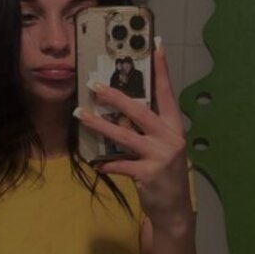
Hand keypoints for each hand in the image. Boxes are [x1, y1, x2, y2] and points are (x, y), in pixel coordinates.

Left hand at [74, 40, 193, 232]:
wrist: (174, 209)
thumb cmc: (166, 175)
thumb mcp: (163, 149)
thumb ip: (148, 131)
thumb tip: (122, 112)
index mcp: (174, 127)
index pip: (167, 93)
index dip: (162, 69)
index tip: (156, 44)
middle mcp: (169, 138)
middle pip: (139, 111)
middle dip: (115, 96)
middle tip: (94, 84)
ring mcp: (160, 156)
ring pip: (124, 136)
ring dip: (99, 125)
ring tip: (80, 115)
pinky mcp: (148, 174)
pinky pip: (120, 165)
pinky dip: (106, 164)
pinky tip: (95, 164)